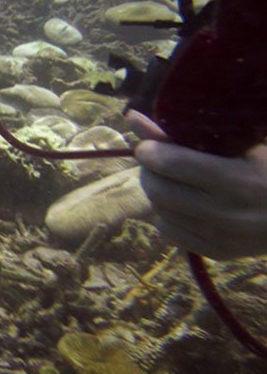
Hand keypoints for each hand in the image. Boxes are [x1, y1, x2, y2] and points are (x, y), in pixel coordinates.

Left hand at [127, 110, 266, 259]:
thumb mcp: (238, 143)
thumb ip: (184, 133)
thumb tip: (133, 119)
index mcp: (238, 181)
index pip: (171, 163)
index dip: (149, 150)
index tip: (149, 146)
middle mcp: (228, 214)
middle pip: (159, 189)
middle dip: (149, 171)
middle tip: (157, 161)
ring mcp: (223, 238)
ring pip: (160, 210)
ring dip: (157, 191)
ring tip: (171, 179)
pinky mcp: (219, 253)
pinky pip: (169, 232)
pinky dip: (166, 214)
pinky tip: (182, 203)